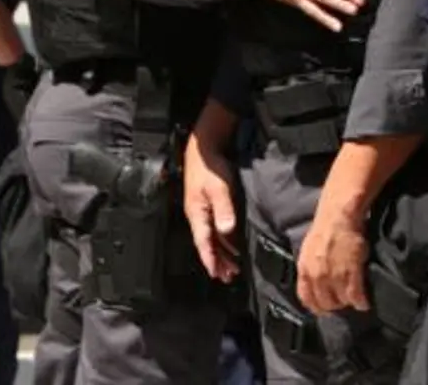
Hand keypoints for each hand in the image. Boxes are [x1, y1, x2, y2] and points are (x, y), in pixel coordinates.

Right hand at [183, 133, 239, 282]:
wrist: (204, 149)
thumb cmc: (209, 167)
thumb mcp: (219, 188)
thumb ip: (223, 209)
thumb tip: (226, 230)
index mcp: (197, 214)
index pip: (203, 243)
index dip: (210, 260)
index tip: (216, 275)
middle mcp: (198, 216)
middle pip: (206, 244)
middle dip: (216, 262)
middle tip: (227, 277)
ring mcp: (202, 211)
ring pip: (211, 238)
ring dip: (220, 253)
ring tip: (230, 268)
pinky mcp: (208, 205)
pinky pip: (214, 229)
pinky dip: (222, 241)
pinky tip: (230, 246)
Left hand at [296, 203, 368, 314]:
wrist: (339, 216)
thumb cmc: (325, 230)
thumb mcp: (308, 251)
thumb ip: (310, 269)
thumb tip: (314, 284)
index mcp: (304, 269)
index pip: (307, 298)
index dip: (317, 307)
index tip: (325, 308)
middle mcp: (316, 275)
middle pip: (326, 303)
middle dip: (335, 305)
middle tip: (343, 301)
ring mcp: (334, 275)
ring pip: (342, 301)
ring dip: (349, 302)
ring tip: (354, 299)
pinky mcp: (351, 272)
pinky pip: (356, 296)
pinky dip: (361, 302)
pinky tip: (364, 302)